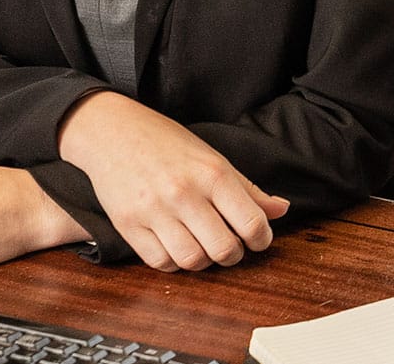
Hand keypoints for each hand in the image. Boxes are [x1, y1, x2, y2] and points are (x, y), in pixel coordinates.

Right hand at [57, 92, 289, 271]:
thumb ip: (247, 188)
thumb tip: (281, 210)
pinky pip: (160, 262)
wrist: (111, 131)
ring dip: (203, 261)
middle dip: (233, 254)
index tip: (256, 238)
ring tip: (200, 245)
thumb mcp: (212, 157)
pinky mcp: (128, 224)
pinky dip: (173, 261)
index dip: (261, 239)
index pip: (252, 224)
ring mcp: (154, 210)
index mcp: (212, 173)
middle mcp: (184, 192)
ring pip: (192, 261)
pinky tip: (174, 244)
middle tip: (228, 244)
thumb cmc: (165, 142)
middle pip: (224, 250)